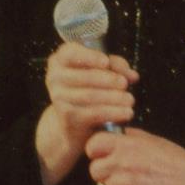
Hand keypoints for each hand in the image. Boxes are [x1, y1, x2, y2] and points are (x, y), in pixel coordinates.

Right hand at [36, 42, 137, 184]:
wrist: (67, 133)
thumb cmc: (88, 99)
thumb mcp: (97, 80)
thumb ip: (113, 70)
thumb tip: (131, 74)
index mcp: (60, 62)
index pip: (72, 51)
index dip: (91, 56)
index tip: (108, 63)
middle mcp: (54, 78)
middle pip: (87, 75)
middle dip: (111, 80)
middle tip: (127, 85)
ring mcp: (58, 98)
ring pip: (92, 94)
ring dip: (115, 97)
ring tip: (131, 102)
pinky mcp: (68, 117)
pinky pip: (93, 111)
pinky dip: (112, 111)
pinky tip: (127, 113)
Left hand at [86, 127, 184, 184]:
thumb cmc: (178, 163)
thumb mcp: (153, 139)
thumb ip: (129, 136)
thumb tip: (113, 134)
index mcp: (126, 144)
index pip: (92, 144)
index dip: (97, 151)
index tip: (104, 155)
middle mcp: (121, 163)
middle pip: (94, 169)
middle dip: (105, 173)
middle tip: (122, 174)